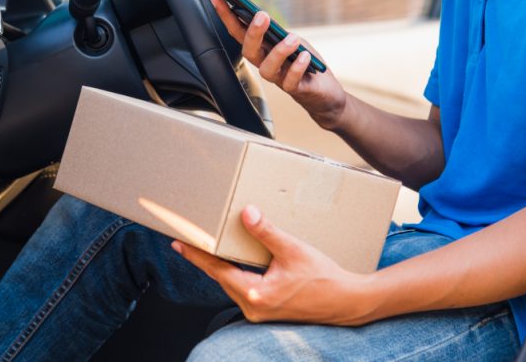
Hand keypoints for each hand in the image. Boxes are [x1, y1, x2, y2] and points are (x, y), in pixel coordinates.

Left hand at [172, 205, 378, 325]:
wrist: (346, 302)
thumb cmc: (324, 278)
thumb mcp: (293, 250)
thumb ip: (267, 232)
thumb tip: (247, 213)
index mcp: (257, 293)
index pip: (218, 270)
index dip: (197, 255)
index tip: (179, 243)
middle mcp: (254, 307)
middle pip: (220, 278)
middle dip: (204, 259)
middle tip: (185, 242)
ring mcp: (259, 312)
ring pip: (231, 284)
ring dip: (218, 267)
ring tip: (204, 250)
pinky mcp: (266, 310)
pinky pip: (242, 289)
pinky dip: (233, 274)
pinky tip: (230, 262)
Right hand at [209, 0, 347, 129]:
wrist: (324, 90)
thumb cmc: (305, 61)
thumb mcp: (292, 39)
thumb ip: (277, 31)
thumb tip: (262, 17)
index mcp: (262, 49)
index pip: (239, 32)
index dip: (226, 16)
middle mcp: (265, 63)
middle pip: (249, 51)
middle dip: (253, 33)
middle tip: (261, 16)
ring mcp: (279, 78)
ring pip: (267, 69)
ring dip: (279, 52)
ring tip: (292, 39)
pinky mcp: (295, 89)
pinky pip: (291, 81)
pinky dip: (297, 68)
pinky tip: (306, 56)